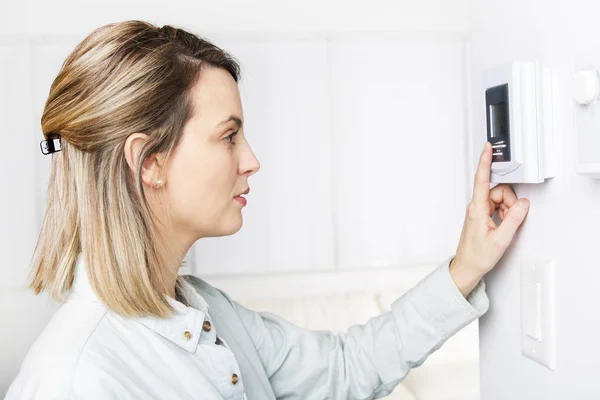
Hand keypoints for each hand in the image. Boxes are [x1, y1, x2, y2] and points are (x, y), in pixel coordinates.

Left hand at [450, 142, 529, 296]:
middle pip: (499, 191)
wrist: (467, 267)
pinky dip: (504, 215)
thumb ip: (514, 219)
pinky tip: (502, 226)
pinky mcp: (482, 215)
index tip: (487, 148)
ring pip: (500, 200)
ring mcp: (478, 211)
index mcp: (477, 209)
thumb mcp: (501, 239)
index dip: (485, 162)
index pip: (482, 179)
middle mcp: (476, 206)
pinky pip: (498, 207)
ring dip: (508, 210)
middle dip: (510, 202)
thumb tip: (523, 204)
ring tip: (504, 226)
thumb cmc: (478, 256)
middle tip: (509, 219)